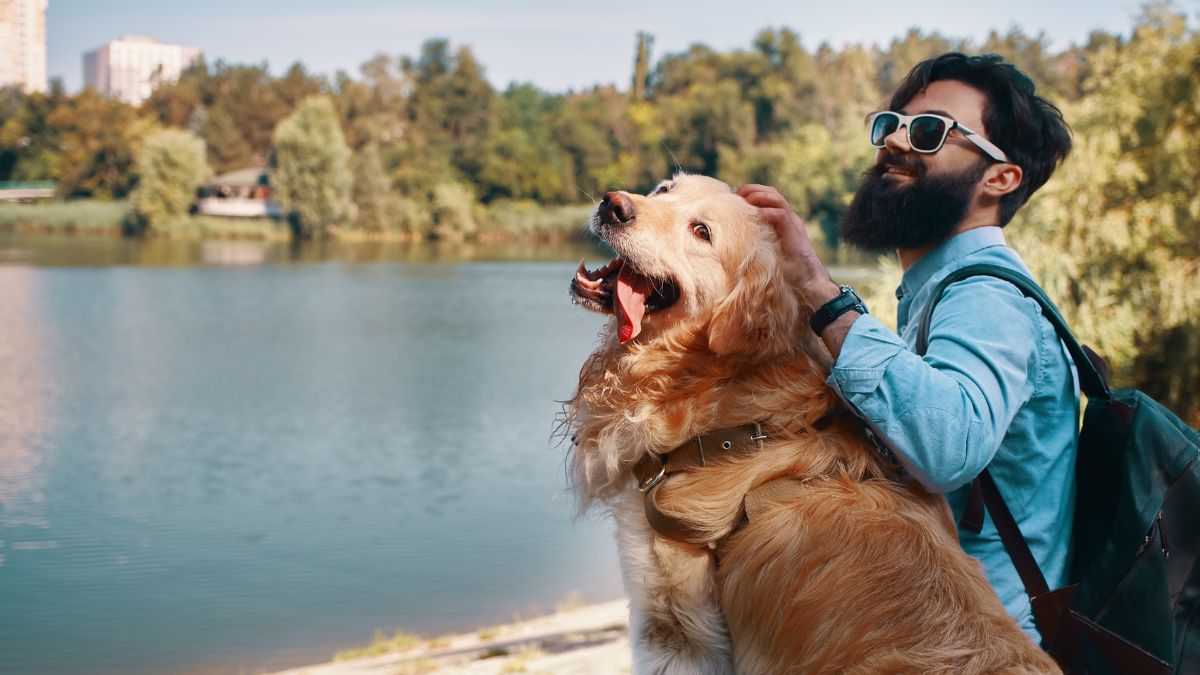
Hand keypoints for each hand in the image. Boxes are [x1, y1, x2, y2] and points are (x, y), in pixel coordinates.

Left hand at [735, 184, 838, 306]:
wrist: (809, 281)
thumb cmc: (787, 271)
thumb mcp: (769, 251)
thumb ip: (759, 241)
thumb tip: (735, 240)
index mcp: (784, 221)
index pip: (769, 198)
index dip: (752, 192)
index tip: (736, 196)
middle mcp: (790, 219)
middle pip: (773, 193)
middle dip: (754, 189)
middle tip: (738, 192)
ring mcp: (793, 224)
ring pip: (778, 200)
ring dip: (760, 196)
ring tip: (746, 198)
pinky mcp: (794, 233)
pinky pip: (781, 215)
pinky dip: (767, 212)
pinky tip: (756, 214)